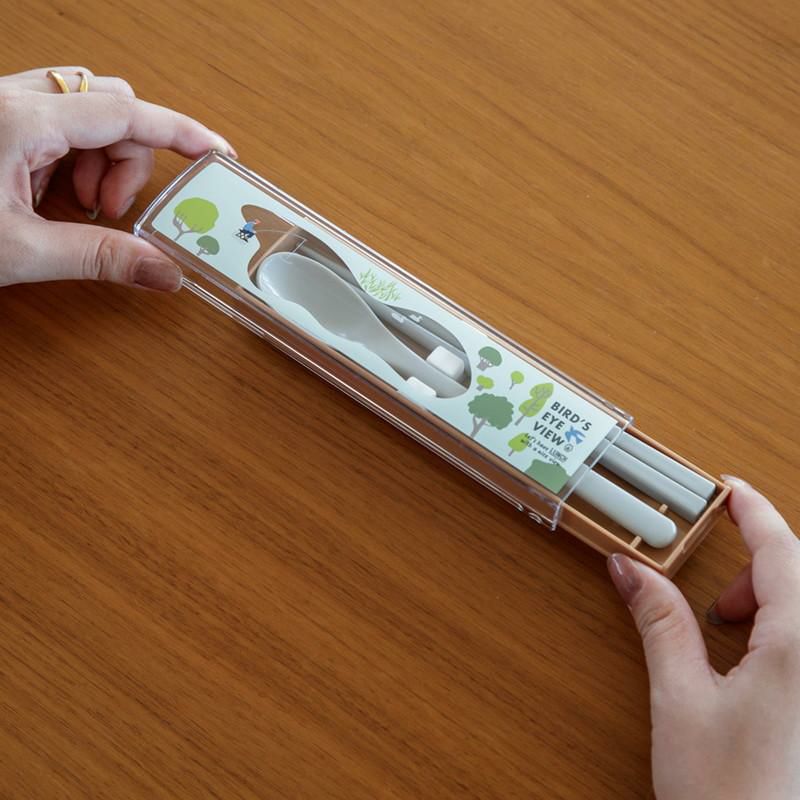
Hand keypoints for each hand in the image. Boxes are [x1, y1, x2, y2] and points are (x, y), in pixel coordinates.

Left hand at [0, 66, 235, 290]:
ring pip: (84, 110)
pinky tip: (52, 195)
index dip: (181, 132)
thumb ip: (101, 258)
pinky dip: (72, 159)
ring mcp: (1, 104)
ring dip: (100, 160)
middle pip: (109, 106)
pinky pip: (56, 120)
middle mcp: (11, 98)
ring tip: (79, 207)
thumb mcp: (21, 251)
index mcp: (20, 120)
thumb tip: (165, 273)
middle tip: (112, 210)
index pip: (127, 113)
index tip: (218, 151)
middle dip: (128, 159)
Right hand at [608, 478, 799, 799]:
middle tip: (718, 601)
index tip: (728, 488)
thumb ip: (660, 622)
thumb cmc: (733, 799)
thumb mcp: (682, 700)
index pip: (783, 551)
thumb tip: (630, 569)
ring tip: (733, 636)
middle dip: (760, 570)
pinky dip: (787, 631)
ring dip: (774, 603)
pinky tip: (757, 664)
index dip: (753, 511)